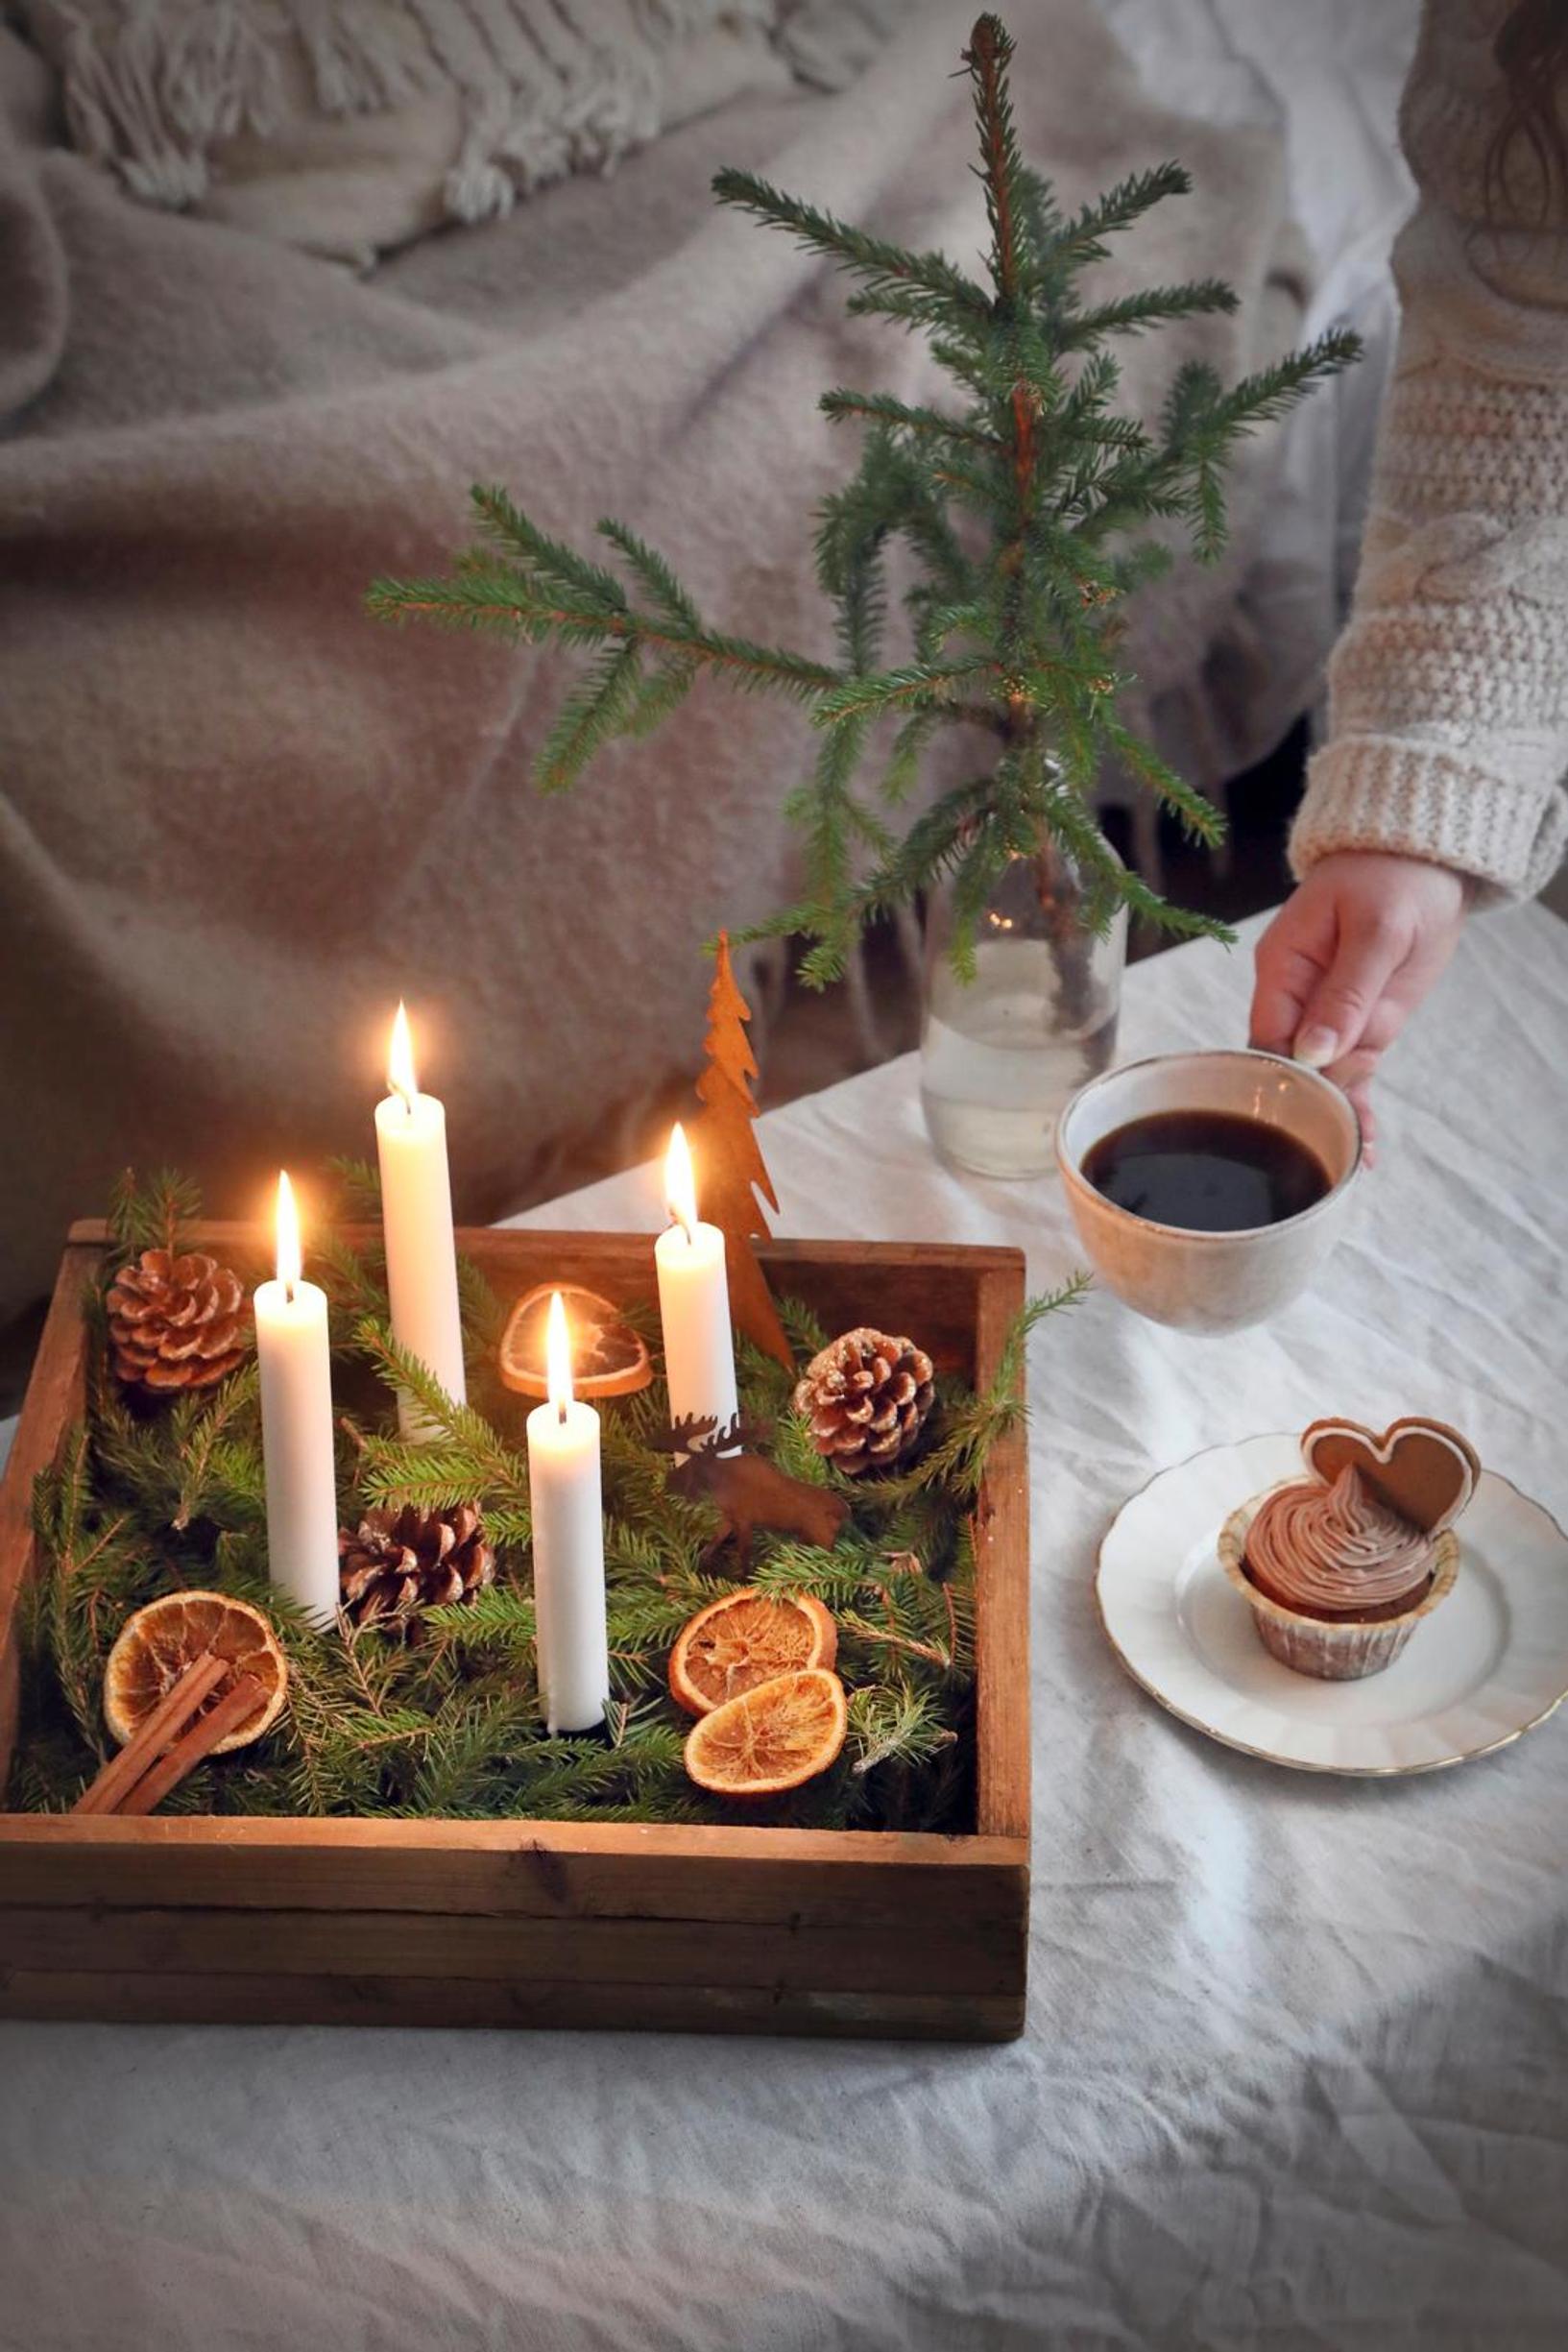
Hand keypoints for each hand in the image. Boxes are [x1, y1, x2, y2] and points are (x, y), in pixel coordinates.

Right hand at [1249, 852, 1469, 1160]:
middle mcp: (1295, 999)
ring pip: (1322, 1077)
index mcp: (1282, 969)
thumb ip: (1346, 993)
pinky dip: (1359, 1106)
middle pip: (1288, 1064)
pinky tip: (1365, 1149)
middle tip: (1338, 1144)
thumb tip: (1313, 1054)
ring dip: (1338, 1116)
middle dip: (1309, 1105)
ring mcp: (1328, 1016)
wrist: (1423, 860)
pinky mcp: (1359, 1026)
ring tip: (1355, 1158)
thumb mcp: (1377, 932)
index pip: (1266, 1035)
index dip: (1283, 1074)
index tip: (1305, 1110)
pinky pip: (1352, 1073)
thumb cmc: (1393, 881)